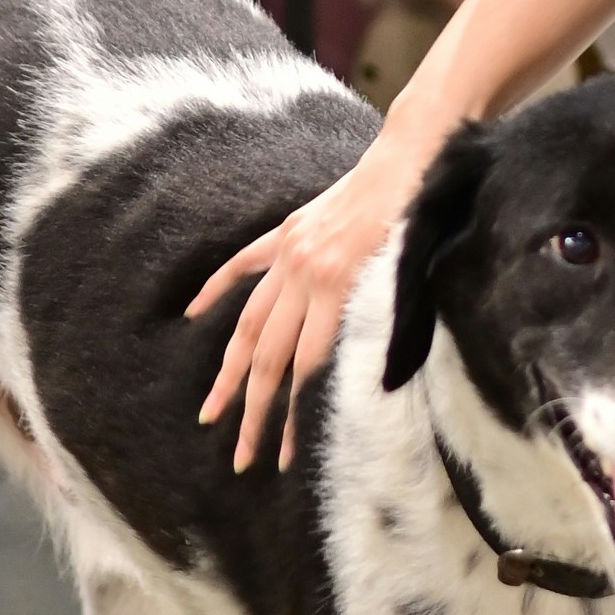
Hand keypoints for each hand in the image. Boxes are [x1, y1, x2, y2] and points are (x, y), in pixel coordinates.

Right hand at [190, 128, 427, 470]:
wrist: (416, 157)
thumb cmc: (423, 222)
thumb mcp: (411, 280)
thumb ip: (386, 327)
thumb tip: (373, 383)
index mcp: (337, 288)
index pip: (306, 371)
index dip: (293, 418)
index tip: (284, 457)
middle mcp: (304, 273)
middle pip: (270, 358)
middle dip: (255, 412)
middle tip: (242, 456)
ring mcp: (290, 252)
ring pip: (249, 322)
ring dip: (230, 371)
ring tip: (212, 410)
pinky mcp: (287, 232)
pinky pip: (243, 264)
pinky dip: (216, 289)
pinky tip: (191, 315)